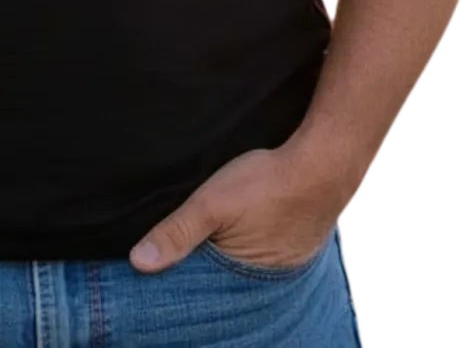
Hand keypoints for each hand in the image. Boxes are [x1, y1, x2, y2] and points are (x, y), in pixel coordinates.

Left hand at [129, 145, 348, 274]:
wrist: (322, 166)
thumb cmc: (267, 183)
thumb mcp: (212, 203)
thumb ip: (176, 232)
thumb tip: (138, 263)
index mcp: (238, 282)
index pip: (198, 296)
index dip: (179, 282)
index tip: (157, 277)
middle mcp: (261, 285)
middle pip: (219, 286)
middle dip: (200, 274)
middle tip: (183, 255)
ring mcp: (280, 269)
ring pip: (240, 273)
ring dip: (224, 263)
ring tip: (208, 245)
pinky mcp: (291, 251)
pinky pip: (260, 259)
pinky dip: (246, 253)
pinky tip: (238, 237)